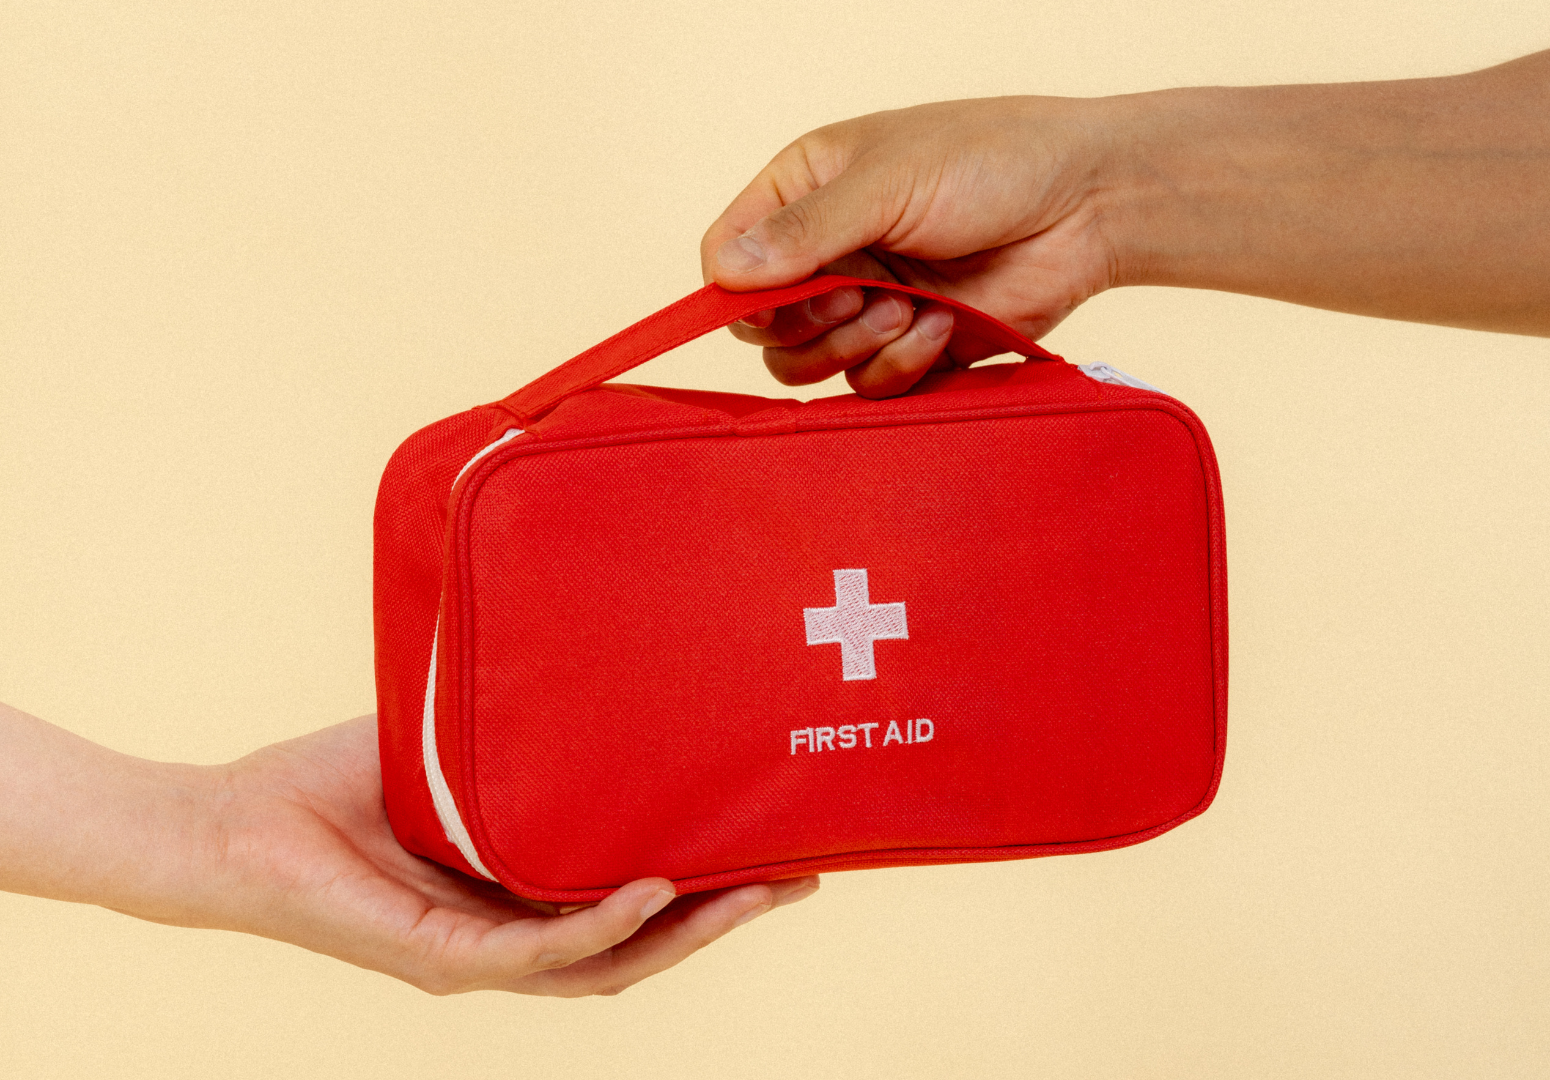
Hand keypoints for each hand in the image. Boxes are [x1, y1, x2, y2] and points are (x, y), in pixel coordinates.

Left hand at [0, 704, 818, 995]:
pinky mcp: (438, 959)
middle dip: (729, 916)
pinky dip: (604, 925)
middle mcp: (511, 941)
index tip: (778, 840)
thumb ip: (520, 725)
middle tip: (804, 874)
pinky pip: (538, 955)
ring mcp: (478, 959)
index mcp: (522, 897)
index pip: (636, 906)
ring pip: (609, 964)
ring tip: (759, 890)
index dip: (711, 886)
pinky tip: (656, 889)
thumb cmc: (335, 787)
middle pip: (644, 947)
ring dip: (692, 931)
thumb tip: (591, 645)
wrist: (226, 830)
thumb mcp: (456, 748)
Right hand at [700, 96, 1122, 397]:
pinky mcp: (908, 348)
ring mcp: (866, 304)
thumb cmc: (992, 162)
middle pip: (763, 328)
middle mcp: (827, 253)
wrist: (1088, 204)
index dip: (739, 292)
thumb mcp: (888, 182)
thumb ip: (806, 231)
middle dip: (808, 324)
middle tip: (857, 295)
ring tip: (909, 307)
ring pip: (810, 367)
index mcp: (804, 194)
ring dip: (855, 347)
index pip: (728, 258)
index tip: (777, 298)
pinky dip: (900, 365)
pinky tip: (943, 324)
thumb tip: (725, 273)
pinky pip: (870, 387)